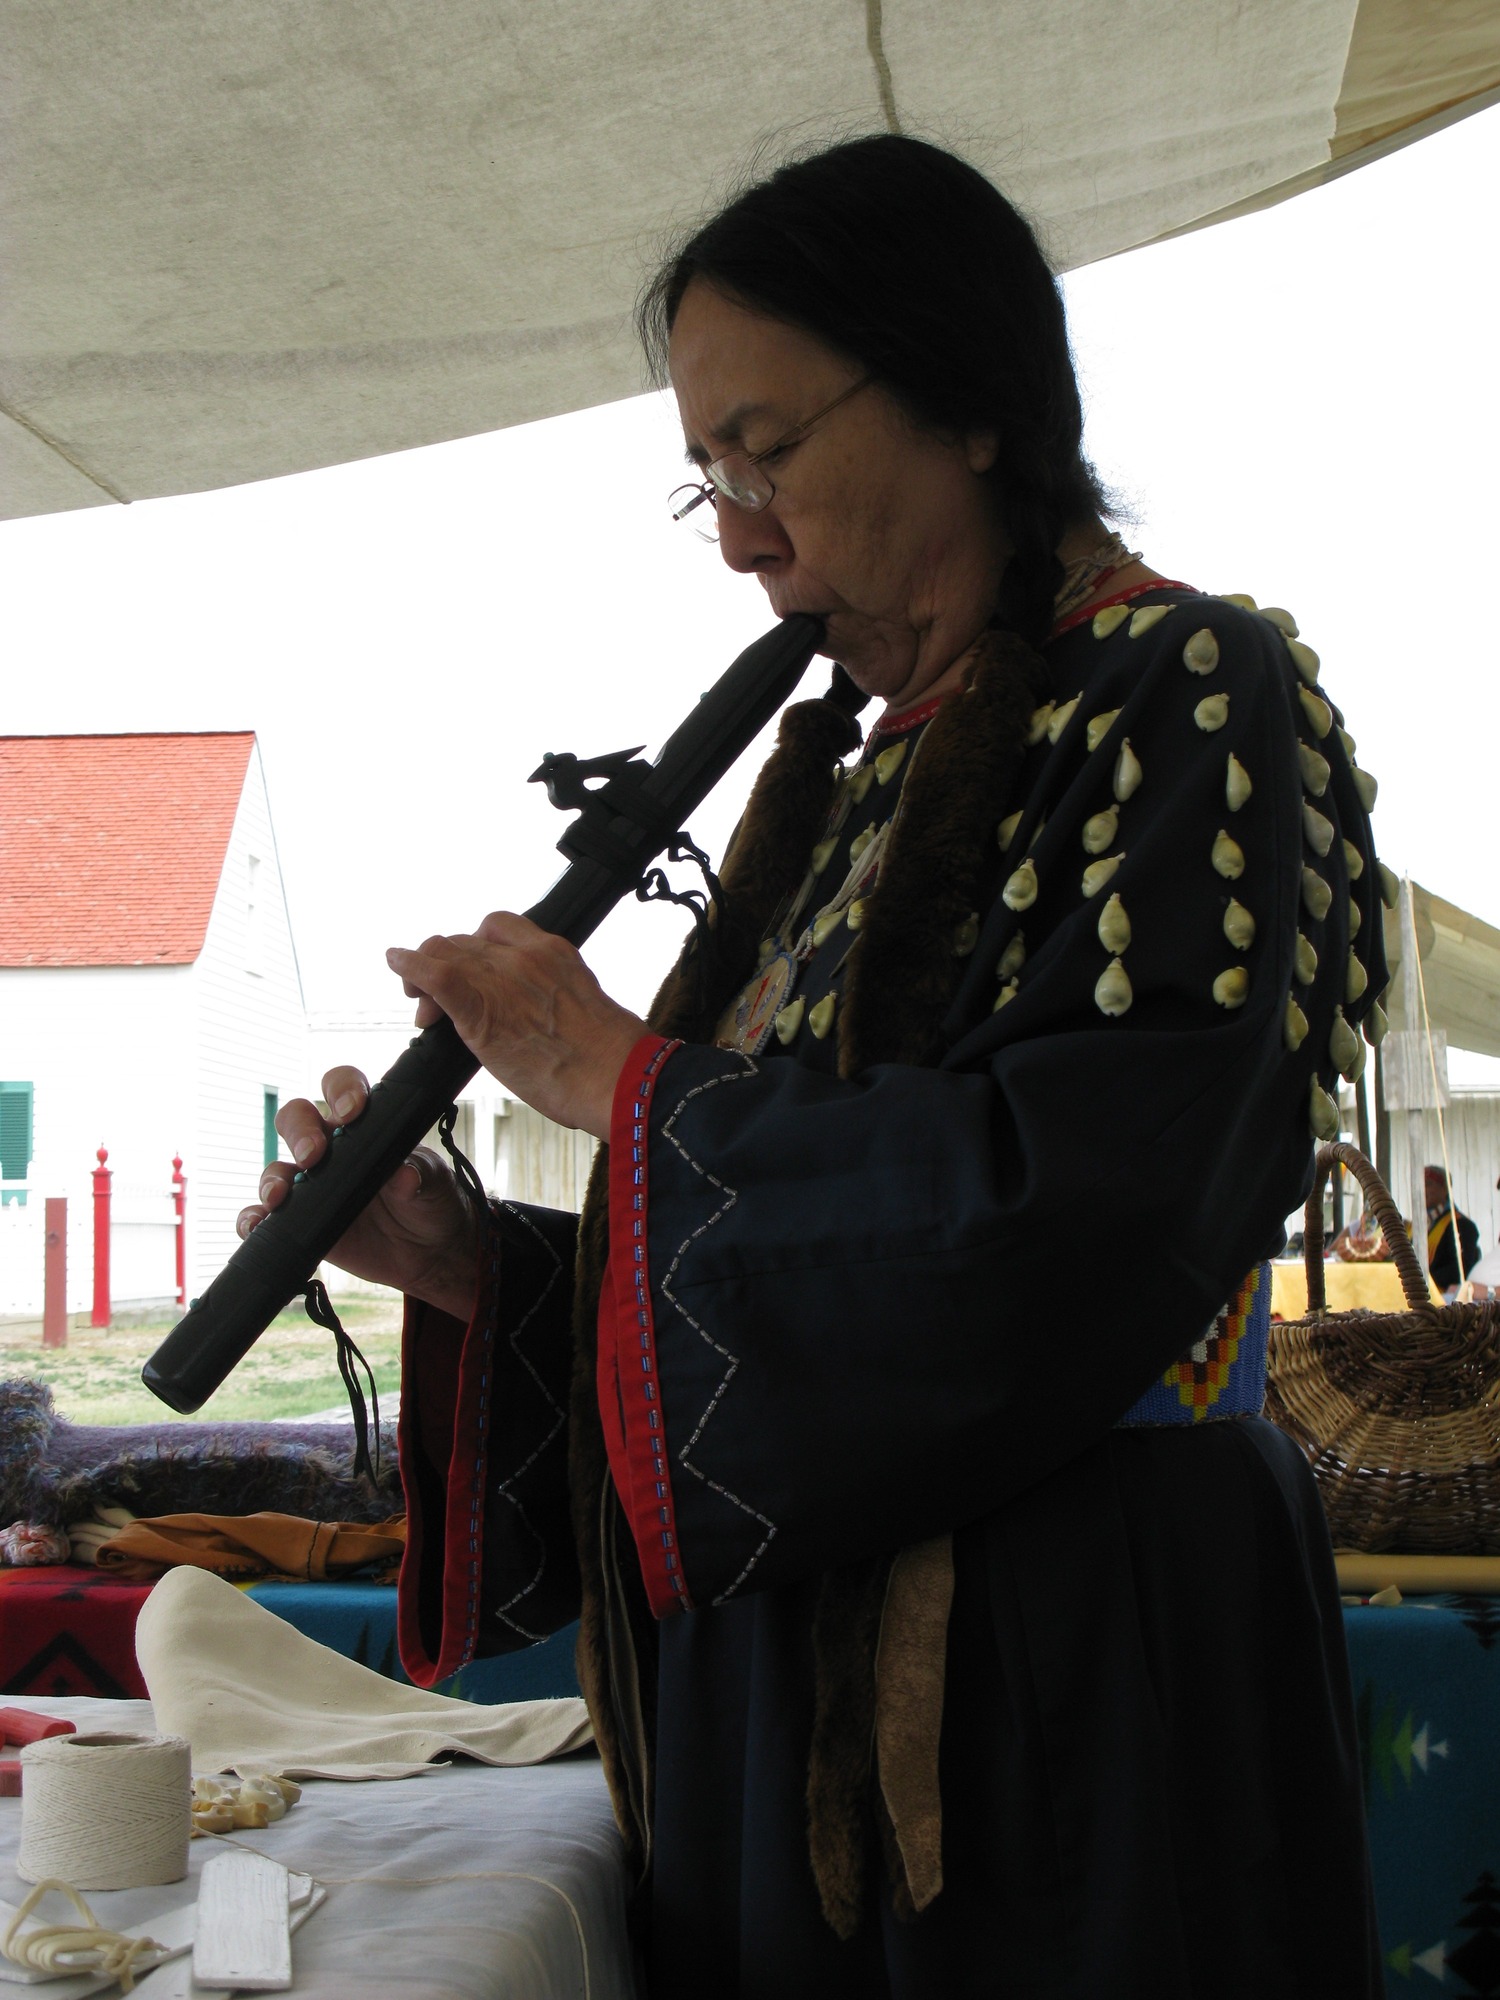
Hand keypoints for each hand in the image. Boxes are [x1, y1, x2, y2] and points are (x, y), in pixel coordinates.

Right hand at [236, 1067, 482, 1318]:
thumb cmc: (433, 1202)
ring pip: (278, 1168)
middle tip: (314, 1155)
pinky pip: (266, 1217)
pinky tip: (255, 1226)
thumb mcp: (436, 1184)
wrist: (431, 1252)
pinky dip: (254, 1220)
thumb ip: (421, 1176)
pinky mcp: (302, 1222)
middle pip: (297, 1120)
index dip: (341, 1090)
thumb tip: (404, 1176)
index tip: (352, 1111)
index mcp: (365, 1125)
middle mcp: (332, 1149)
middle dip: (300, 1131)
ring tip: (280, 1196)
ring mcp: (313, 1186)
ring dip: (273, 1179)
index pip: (342, 1089)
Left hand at [386, 913, 646, 1141]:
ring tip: (419, 997)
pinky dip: (408, 966)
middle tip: (440, 999)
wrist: (616, 1078)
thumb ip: (553, 998)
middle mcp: (524, 956)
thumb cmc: (610, 1057)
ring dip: (424, 970)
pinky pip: (434, 973)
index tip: (473, 968)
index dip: (476, 945)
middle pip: (465, 941)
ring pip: (444, 952)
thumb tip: (539, 1016)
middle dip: (448, 963)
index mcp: (554, 952)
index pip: (500, 927)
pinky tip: (396, 964)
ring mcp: (500, 978)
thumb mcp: (583, 1008)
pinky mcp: (479, 1007)